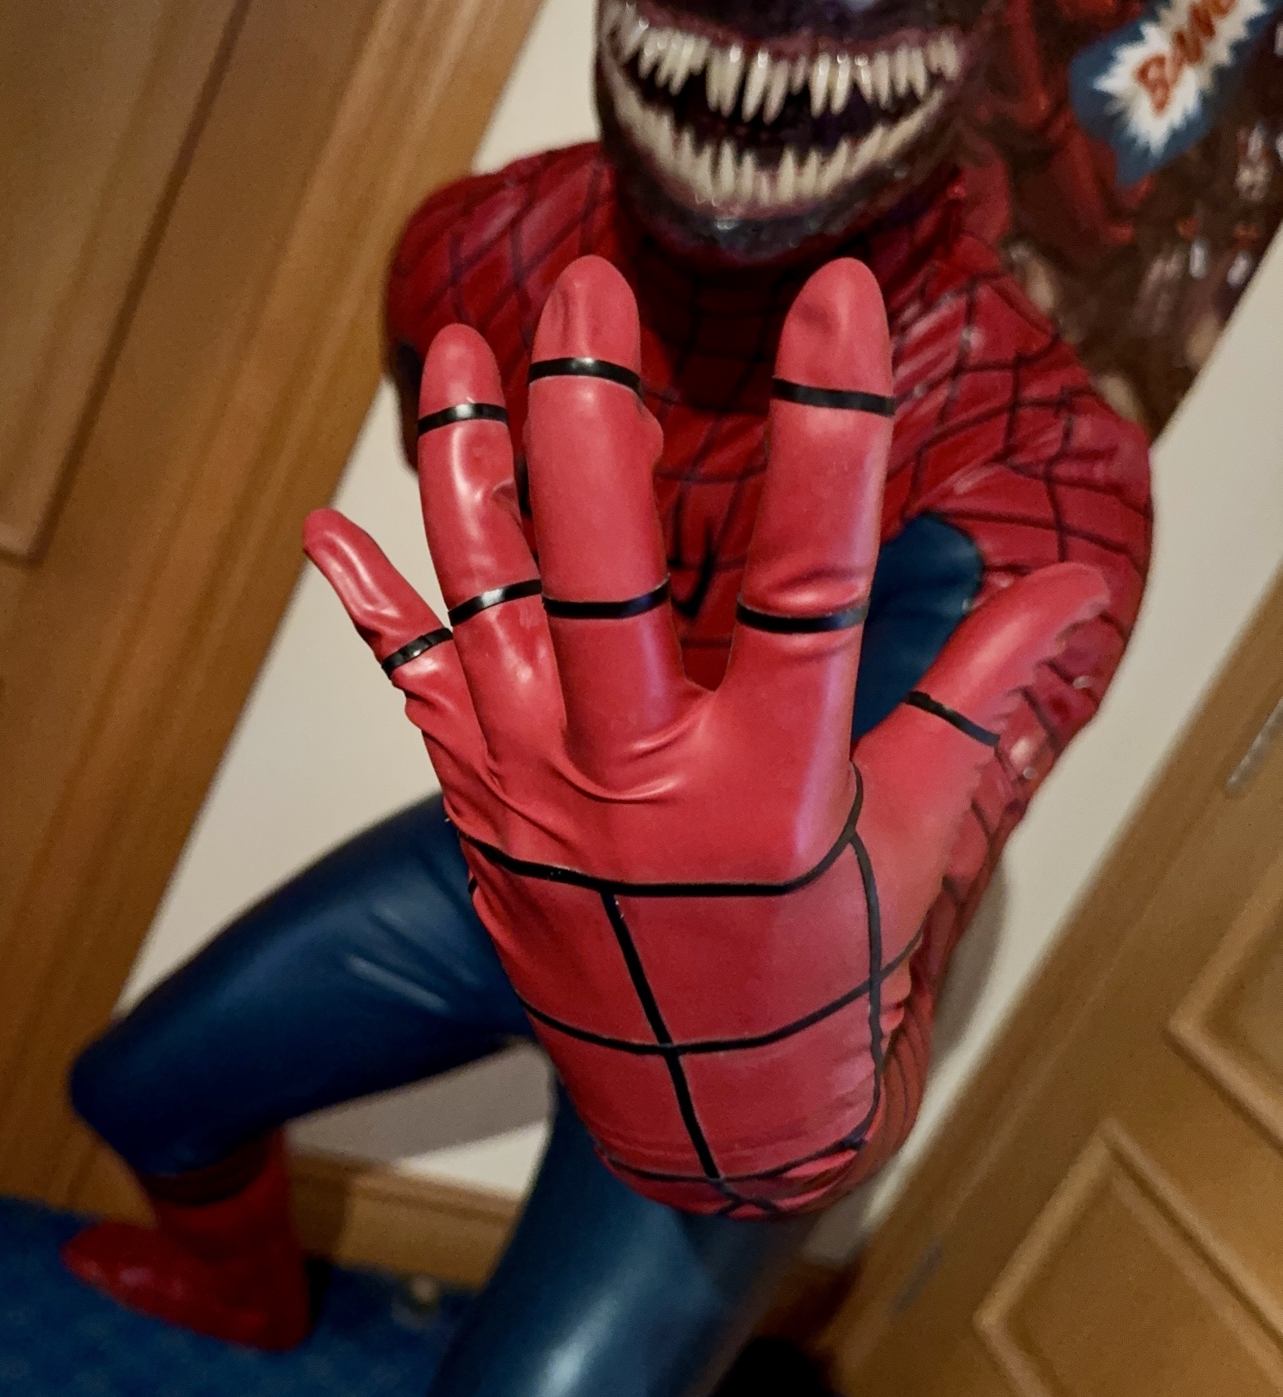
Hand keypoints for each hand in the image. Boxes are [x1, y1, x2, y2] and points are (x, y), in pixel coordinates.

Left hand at [306, 256, 1105, 1214]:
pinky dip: (374, 604)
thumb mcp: (915, 833)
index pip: (814, 580)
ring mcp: (539, 794)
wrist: (704, 1106)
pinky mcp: (481, 809)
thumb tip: (1068, 589)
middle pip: (601, 572)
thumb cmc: (820, 972)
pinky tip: (329, 526)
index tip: (837, 303)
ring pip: (484, 605)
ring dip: (462, 469)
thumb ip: (976, 696)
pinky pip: (414, 686)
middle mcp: (638, 782)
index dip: (831, 431)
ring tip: (456, 350)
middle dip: (588, 415)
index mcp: (771, 784)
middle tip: (585, 290)